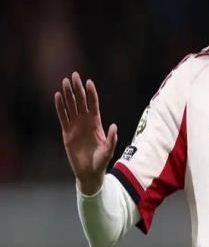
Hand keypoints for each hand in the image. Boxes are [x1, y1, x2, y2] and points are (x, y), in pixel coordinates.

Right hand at [54, 72, 117, 194]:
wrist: (89, 172)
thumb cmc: (101, 161)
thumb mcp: (108, 150)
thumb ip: (111, 139)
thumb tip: (114, 126)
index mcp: (96, 122)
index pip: (93, 104)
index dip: (91, 93)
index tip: (88, 82)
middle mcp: (86, 121)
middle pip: (81, 101)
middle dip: (78, 88)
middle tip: (74, 75)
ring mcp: (76, 125)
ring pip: (71, 106)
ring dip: (68, 94)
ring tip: (64, 81)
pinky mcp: (67, 132)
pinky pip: (62, 117)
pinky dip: (60, 107)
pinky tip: (57, 97)